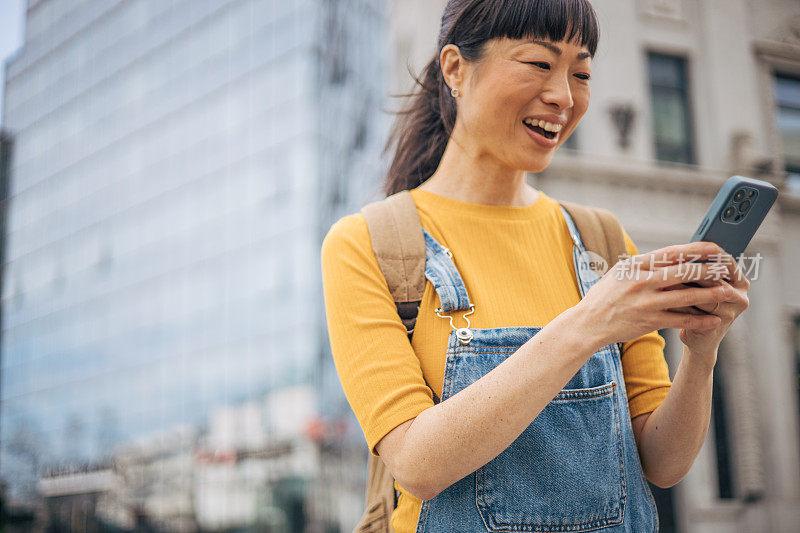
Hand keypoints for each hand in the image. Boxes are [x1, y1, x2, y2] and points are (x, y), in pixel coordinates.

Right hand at [576, 241, 736, 348]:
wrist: (588, 323)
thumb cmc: (605, 296)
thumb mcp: (621, 273)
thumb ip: (645, 265)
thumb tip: (672, 256)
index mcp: (636, 266)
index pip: (671, 253)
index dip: (695, 249)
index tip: (714, 248)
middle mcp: (642, 281)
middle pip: (683, 272)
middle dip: (709, 270)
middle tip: (727, 269)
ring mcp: (646, 302)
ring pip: (687, 296)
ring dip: (711, 295)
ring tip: (728, 293)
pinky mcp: (649, 322)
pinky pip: (681, 320)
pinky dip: (699, 321)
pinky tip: (713, 320)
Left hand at [665, 253, 749, 357]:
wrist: (699, 336)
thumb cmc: (695, 302)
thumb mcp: (698, 283)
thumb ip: (695, 268)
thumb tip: (676, 250)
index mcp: (739, 280)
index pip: (726, 261)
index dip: (707, 253)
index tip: (685, 247)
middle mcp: (740, 295)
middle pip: (715, 278)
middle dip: (691, 271)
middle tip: (668, 265)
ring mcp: (732, 311)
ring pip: (706, 295)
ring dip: (683, 288)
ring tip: (663, 282)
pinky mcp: (718, 324)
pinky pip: (698, 312)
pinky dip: (680, 305)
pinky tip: (664, 300)